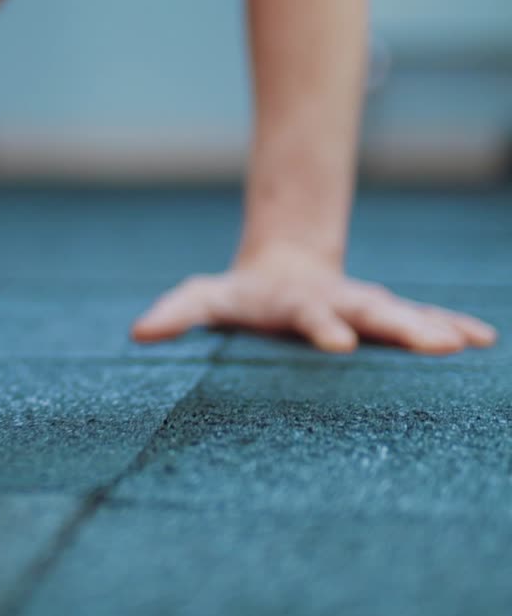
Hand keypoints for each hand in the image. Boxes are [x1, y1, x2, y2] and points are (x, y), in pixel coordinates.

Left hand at [131, 243, 497, 355]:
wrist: (278, 271)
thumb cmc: (238, 295)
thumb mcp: (203, 298)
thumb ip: (175, 313)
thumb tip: (138, 333)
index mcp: (293, 302)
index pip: (309, 315)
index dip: (322, 327)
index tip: (339, 343)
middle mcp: (337, 301)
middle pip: (369, 313)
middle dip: (398, 328)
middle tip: (432, 345)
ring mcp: (363, 307)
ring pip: (402, 316)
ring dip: (433, 328)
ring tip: (467, 342)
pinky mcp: (382, 315)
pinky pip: (422, 319)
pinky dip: (450, 325)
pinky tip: (482, 339)